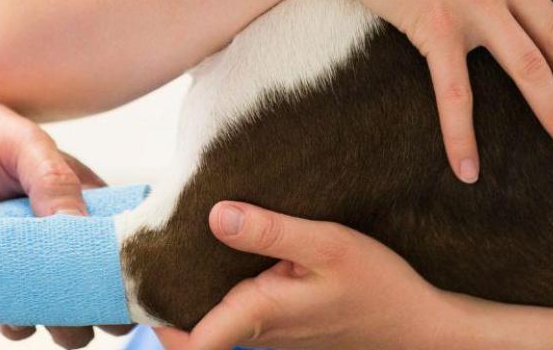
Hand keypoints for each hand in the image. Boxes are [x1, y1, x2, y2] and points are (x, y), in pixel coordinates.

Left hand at [0, 91, 131, 347]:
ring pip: (63, 311)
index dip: (129, 263)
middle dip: (102, 304)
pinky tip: (11, 312)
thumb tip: (79, 227)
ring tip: (55, 317)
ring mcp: (29, 263)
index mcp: (85, 199)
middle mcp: (62, 237)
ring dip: (64, 323)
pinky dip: (18, 323)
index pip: (122, 240)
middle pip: (98, 285)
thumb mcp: (25, 146)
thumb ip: (55, 182)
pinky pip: (16, 319)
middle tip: (94, 309)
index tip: (131, 281)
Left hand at [153, 202, 452, 349]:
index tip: (134, 279)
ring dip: (192, 285)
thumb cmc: (378, 286)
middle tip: (147, 245)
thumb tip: (215, 214)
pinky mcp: (282, 323)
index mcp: (259, 315)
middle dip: (164, 292)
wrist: (418, 326)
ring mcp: (269, 331)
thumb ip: (271, 231)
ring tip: (178, 234)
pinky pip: (237, 307)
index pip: (188, 342)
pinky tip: (226, 245)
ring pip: (212, 314)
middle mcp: (257, 331)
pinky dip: (221, 283)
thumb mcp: (328, 245)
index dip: (153, 318)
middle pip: (190, 324)